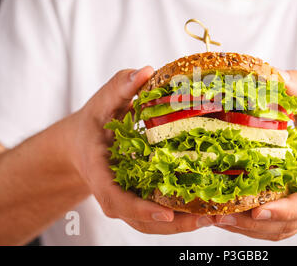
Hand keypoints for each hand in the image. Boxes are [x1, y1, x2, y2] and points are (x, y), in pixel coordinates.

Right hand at [67, 67, 213, 233]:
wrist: (82, 144)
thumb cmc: (93, 122)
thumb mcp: (103, 102)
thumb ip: (121, 87)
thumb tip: (145, 71)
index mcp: (101, 174)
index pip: (116, 200)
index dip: (140, 209)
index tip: (167, 212)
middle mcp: (113, 194)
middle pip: (140, 220)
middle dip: (173, 224)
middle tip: (207, 219)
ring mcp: (127, 201)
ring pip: (152, 223)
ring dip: (182, 224)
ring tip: (214, 218)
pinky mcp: (139, 200)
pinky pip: (158, 213)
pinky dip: (181, 214)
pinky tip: (207, 209)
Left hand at [215, 70, 296, 240]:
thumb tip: (272, 74)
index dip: (285, 210)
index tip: (258, 210)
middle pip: (286, 224)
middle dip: (251, 223)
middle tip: (219, 213)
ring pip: (277, 230)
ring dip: (246, 228)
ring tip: (215, 217)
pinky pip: (274, 227)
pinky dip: (250, 226)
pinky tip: (227, 215)